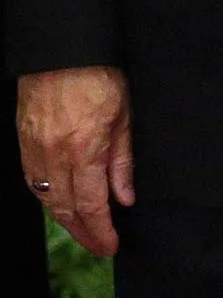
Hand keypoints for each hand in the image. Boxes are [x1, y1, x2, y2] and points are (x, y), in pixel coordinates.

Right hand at [18, 67, 133, 256]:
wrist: (61, 51)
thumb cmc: (98, 77)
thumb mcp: (124, 116)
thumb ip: (122, 160)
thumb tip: (124, 197)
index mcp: (84, 150)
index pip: (91, 205)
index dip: (100, 231)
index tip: (111, 246)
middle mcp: (54, 156)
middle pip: (66, 209)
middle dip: (83, 233)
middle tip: (99, 246)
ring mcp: (34, 150)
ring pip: (47, 199)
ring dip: (65, 219)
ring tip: (84, 230)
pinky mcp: (24, 142)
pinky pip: (34, 182)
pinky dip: (48, 198)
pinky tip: (60, 203)